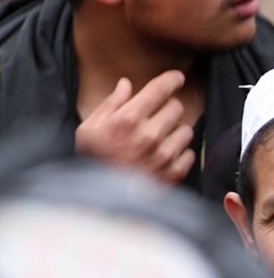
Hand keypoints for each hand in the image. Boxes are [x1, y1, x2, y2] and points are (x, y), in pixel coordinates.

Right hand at [75, 71, 192, 183]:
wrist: (97, 200)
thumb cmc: (90, 162)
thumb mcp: (88, 129)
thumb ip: (110, 104)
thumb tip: (125, 84)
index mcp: (127, 120)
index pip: (159, 89)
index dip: (171, 79)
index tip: (176, 78)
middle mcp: (149, 135)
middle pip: (176, 107)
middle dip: (167, 108)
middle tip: (155, 117)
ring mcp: (163, 155)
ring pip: (186, 130)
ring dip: (174, 131)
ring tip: (159, 139)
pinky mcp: (173, 173)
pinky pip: (189, 153)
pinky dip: (179, 153)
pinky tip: (162, 156)